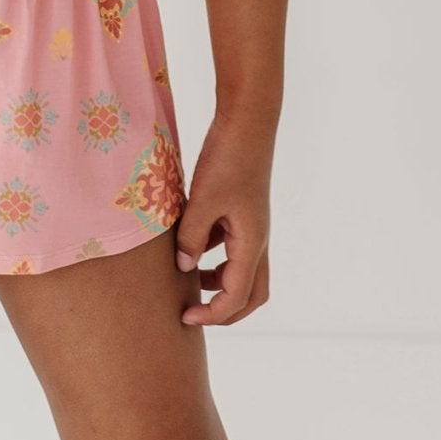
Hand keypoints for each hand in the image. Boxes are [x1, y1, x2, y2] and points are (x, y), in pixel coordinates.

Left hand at [173, 113, 273, 326]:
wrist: (246, 122)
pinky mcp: (241, 210)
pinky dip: (212, 255)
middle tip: (195, 314)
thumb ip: (192, 237)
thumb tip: (183, 267)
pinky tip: (187, 244)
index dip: (212, 315)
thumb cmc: (228, 160)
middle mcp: (257, 239)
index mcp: (251, 243)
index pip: (238, 297)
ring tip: (187, 280)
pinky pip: (230, 246)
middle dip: (226, 311)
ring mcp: (251, 225)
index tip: (185, 317)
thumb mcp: (204, 200)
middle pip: (252, 293)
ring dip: (219, 283)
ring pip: (242, 270)